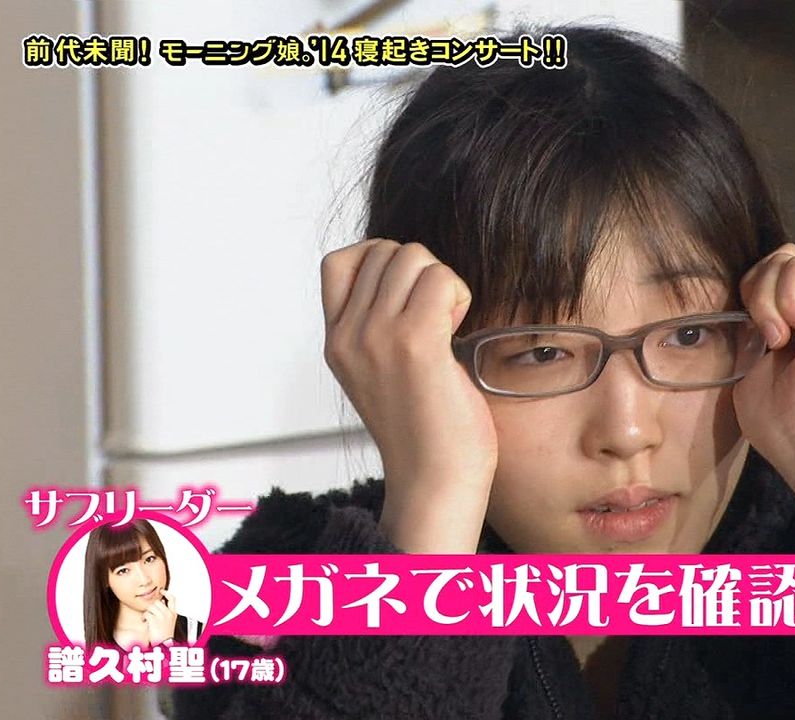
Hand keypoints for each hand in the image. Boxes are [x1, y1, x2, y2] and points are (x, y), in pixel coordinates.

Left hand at [143, 590, 176, 645]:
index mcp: (173, 614)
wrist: (164, 644)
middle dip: (152, 606)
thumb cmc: (165, 635)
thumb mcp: (170, 622)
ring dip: (147, 612)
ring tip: (147, 618)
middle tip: (150, 612)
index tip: (162, 591)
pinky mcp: (154, 620)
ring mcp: (161, 616)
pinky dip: (143, 617)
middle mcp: (168, 613)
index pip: (172, 599)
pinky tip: (145, 621)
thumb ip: (167, 613)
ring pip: (151, 607)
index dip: (167, 593)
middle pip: (158, 602)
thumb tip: (160, 603)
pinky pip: (146, 613)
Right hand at [321, 239, 497, 552]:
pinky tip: (458, 331)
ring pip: (413, 258)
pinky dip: (458, 295)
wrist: (436, 480)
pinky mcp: (416, 342)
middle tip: (435, 319)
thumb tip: (407, 276)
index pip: (340, 261)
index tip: (408, 297)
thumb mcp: (380, 370)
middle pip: (384, 251)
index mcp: (336, 342)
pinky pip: (440, 280)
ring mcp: (377, 337)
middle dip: (420, 272)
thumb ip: (378, 326)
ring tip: (447, 327)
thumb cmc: (425, 432)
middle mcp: (348, 336)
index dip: (381, 261)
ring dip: (442, 283)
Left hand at [733, 243, 794, 492]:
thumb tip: (744, 296)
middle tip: (769, 339)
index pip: (765, 278)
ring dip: (768, 303)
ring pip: (784, 259)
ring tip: (784, 340)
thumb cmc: (780, 418)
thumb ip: (751, 324)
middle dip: (756, 293)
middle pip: (775, 260)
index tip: (754, 341)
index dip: (749, 298)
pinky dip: (785, 300)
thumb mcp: (749, 361)